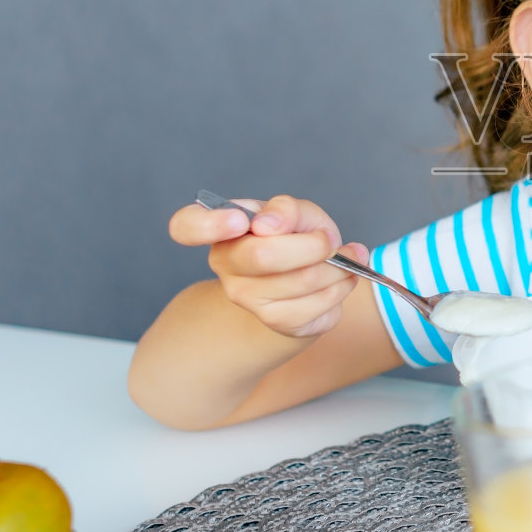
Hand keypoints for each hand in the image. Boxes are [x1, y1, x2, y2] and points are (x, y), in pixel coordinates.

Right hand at [168, 195, 369, 337]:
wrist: (307, 280)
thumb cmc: (297, 237)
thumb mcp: (297, 213)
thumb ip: (287, 210)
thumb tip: (270, 223)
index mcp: (223, 227)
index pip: (186, 226)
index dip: (208, 224)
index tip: (238, 222)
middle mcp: (225, 263)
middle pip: (264, 255)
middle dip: (312, 245)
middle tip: (329, 239)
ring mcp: (246, 297)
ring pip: (302, 280)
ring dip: (336, 267)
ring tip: (344, 258)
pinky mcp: (275, 321)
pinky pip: (317, 304)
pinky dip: (340, 287)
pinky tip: (342, 279)